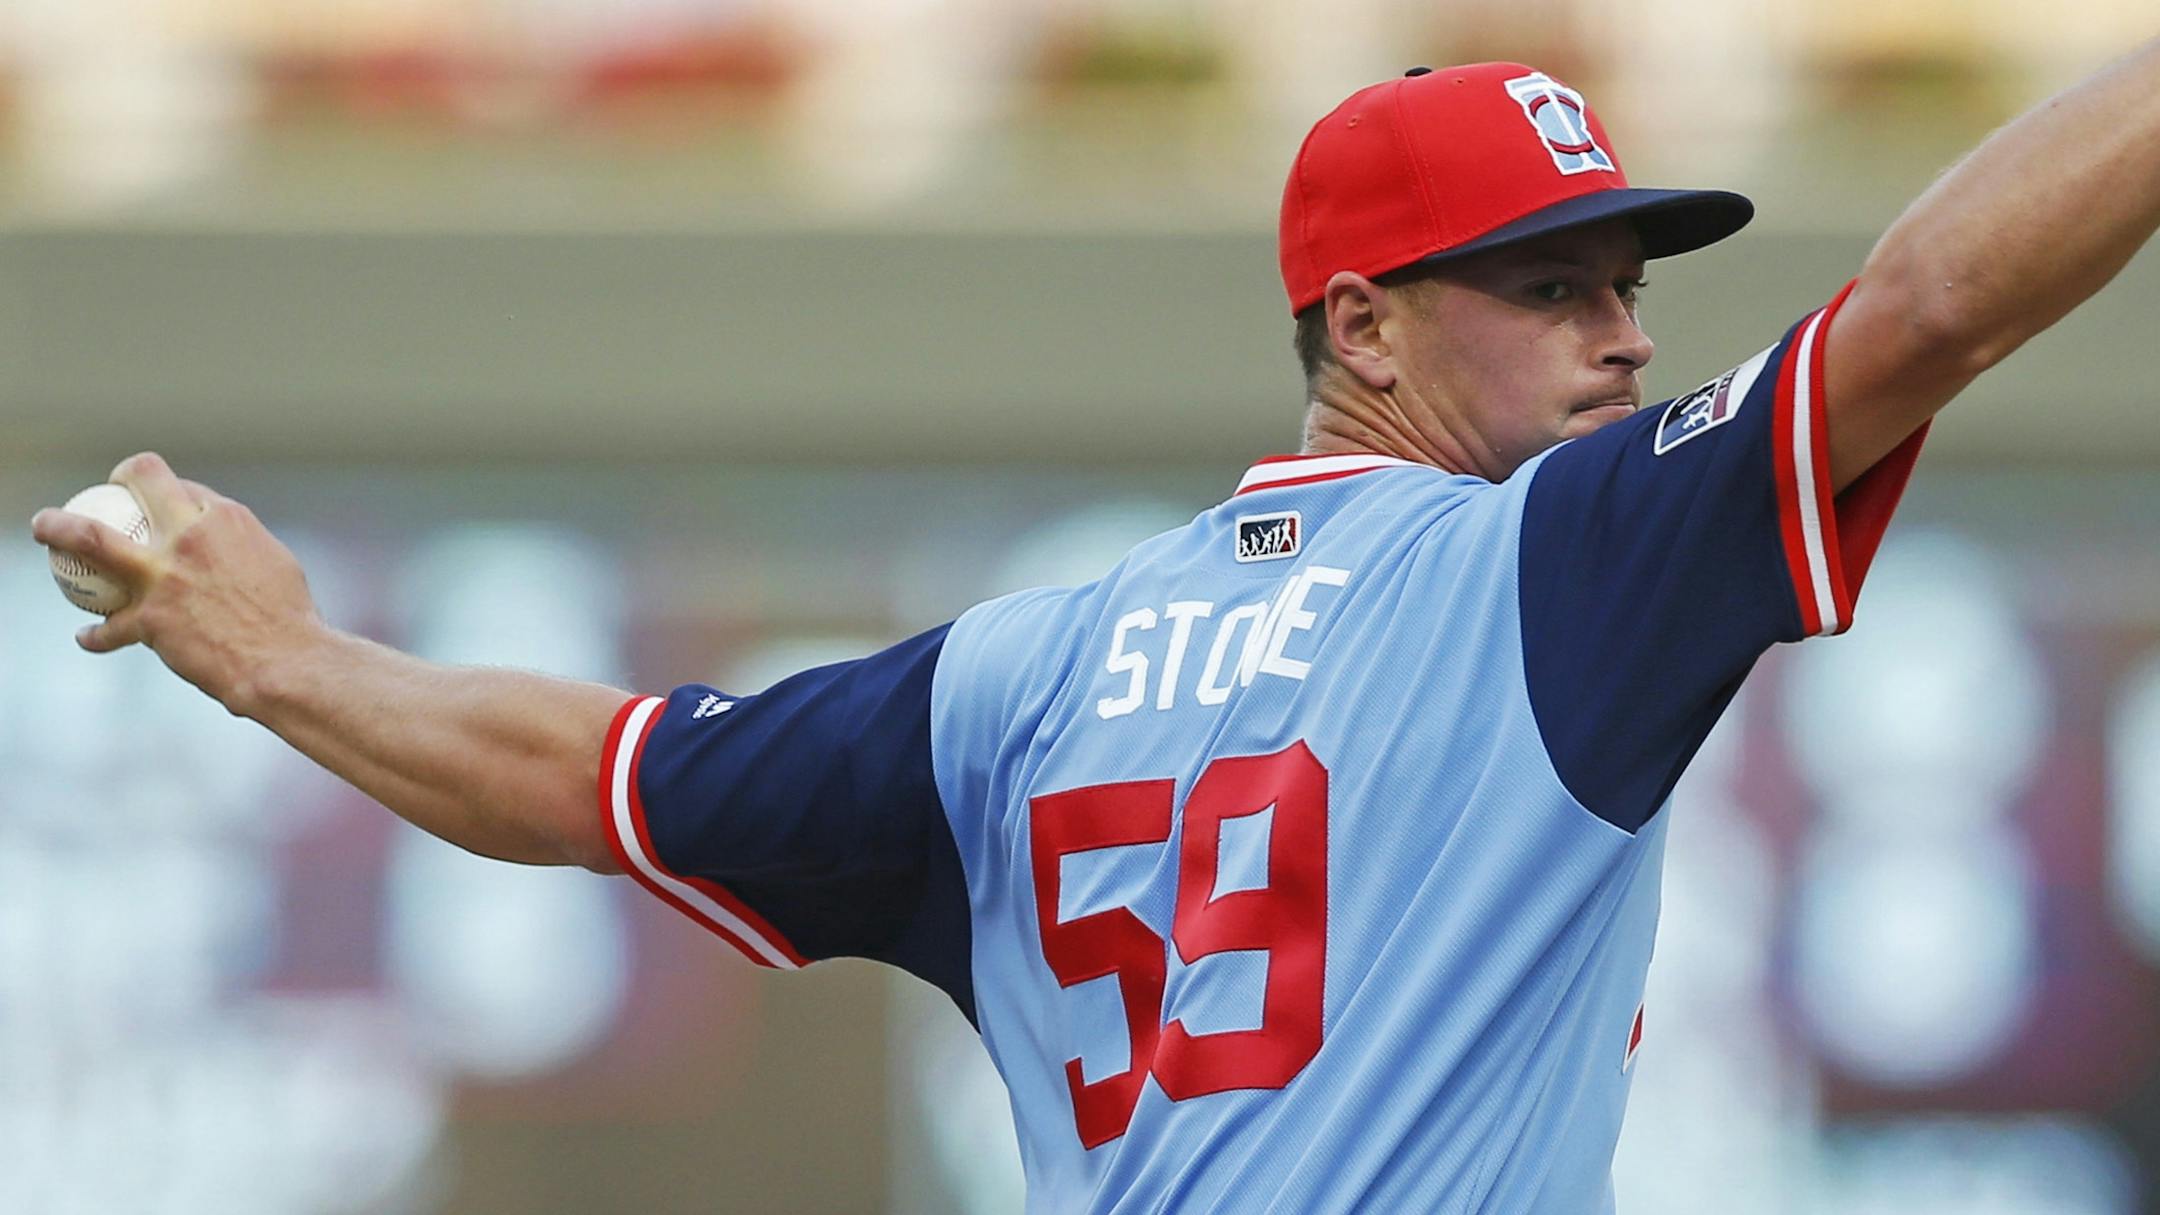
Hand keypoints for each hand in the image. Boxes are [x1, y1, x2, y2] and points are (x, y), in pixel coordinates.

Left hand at [29, 452, 322, 712]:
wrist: (286, 662)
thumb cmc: (290, 619)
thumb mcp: (275, 565)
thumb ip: (242, 549)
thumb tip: (230, 550)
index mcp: (227, 519)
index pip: (186, 488)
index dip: (170, 492)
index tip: (163, 506)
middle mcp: (191, 536)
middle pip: (140, 481)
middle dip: (119, 476)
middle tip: (102, 493)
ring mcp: (166, 576)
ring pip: (90, 538)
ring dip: (57, 527)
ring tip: (43, 527)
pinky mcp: (151, 619)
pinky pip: (109, 627)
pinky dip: (96, 634)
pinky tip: (88, 636)